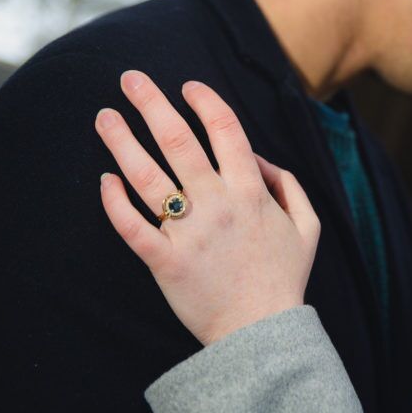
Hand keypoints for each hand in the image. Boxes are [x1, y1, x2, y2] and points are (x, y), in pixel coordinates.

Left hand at [94, 70, 319, 345]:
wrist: (260, 334)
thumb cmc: (284, 278)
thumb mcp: (307, 225)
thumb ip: (287, 183)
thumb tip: (257, 157)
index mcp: (251, 191)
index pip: (225, 129)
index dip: (205, 100)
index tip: (187, 85)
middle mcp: (217, 204)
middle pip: (178, 141)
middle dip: (152, 104)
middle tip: (130, 78)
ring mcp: (189, 232)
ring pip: (148, 177)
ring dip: (122, 142)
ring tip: (104, 116)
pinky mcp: (165, 262)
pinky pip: (133, 227)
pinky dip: (115, 202)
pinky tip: (104, 179)